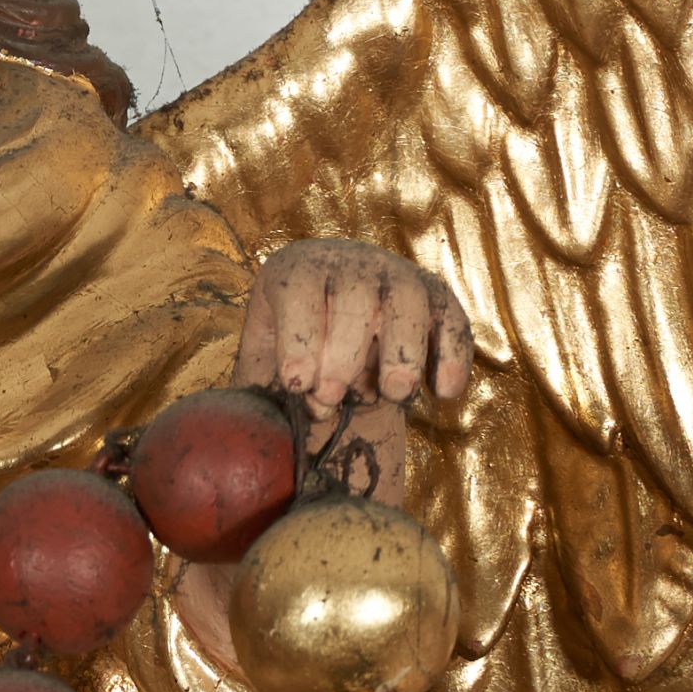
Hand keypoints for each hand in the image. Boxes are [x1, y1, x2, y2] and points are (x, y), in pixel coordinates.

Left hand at [236, 238, 473, 427]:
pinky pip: (452, 319)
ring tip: (396, 394)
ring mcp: (396, 277)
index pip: (300, 289)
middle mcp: (349, 264)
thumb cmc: (291, 358)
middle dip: (344, 353)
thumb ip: (256, 387)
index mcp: (297, 271)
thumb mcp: (262, 365)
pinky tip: (445, 392)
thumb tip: (239, 427)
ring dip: (403, 349)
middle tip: (332, 398)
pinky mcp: (435, 299)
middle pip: (355, 295)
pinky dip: (453, 354)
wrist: (336, 343)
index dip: (299, 336)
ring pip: (408, 299)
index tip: (298, 382)